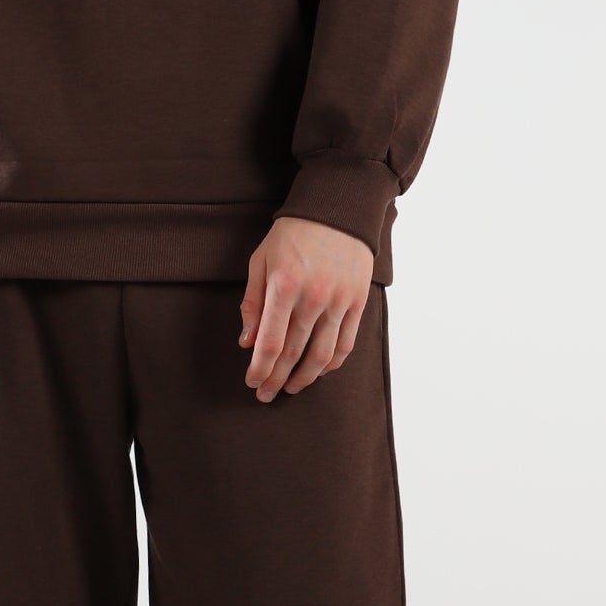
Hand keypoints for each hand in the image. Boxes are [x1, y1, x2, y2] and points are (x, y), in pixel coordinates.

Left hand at [239, 215, 373, 400]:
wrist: (337, 210)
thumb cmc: (292, 234)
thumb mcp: (261, 260)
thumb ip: (252, 302)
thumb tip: (246, 342)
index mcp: (284, 286)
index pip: (271, 341)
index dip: (260, 367)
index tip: (252, 382)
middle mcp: (314, 297)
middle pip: (294, 352)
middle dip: (277, 378)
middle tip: (265, 395)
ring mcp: (339, 302)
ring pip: (322, 355)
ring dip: (304, 378)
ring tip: (291, 388)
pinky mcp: (358, 302)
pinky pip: (347, 343)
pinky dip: (332, 363)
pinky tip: (318, 371)